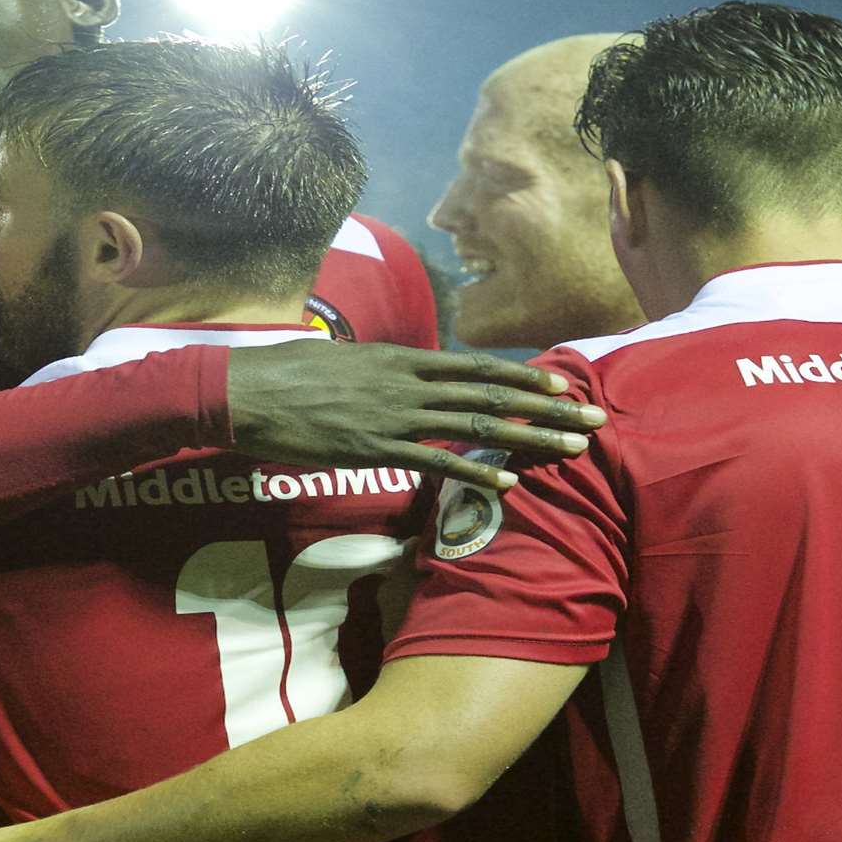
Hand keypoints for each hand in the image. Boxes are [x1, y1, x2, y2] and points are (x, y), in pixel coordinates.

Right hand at [225, 340, 604, 488]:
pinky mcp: (376, 448)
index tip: (561, 383)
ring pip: (476, 425)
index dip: (522, 376)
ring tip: (572, 448)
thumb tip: (397, 376)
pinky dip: (475, 472)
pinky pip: (436, 462)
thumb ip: (379, 370)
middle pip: (490, 394)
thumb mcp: (342, 359)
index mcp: (400, 359)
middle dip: (547, 408)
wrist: (249, 393)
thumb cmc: (287, 374)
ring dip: (529, 437)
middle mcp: (408, 383)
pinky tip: (509, 482)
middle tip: (593, 418)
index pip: (474, 366)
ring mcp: (395, 416)